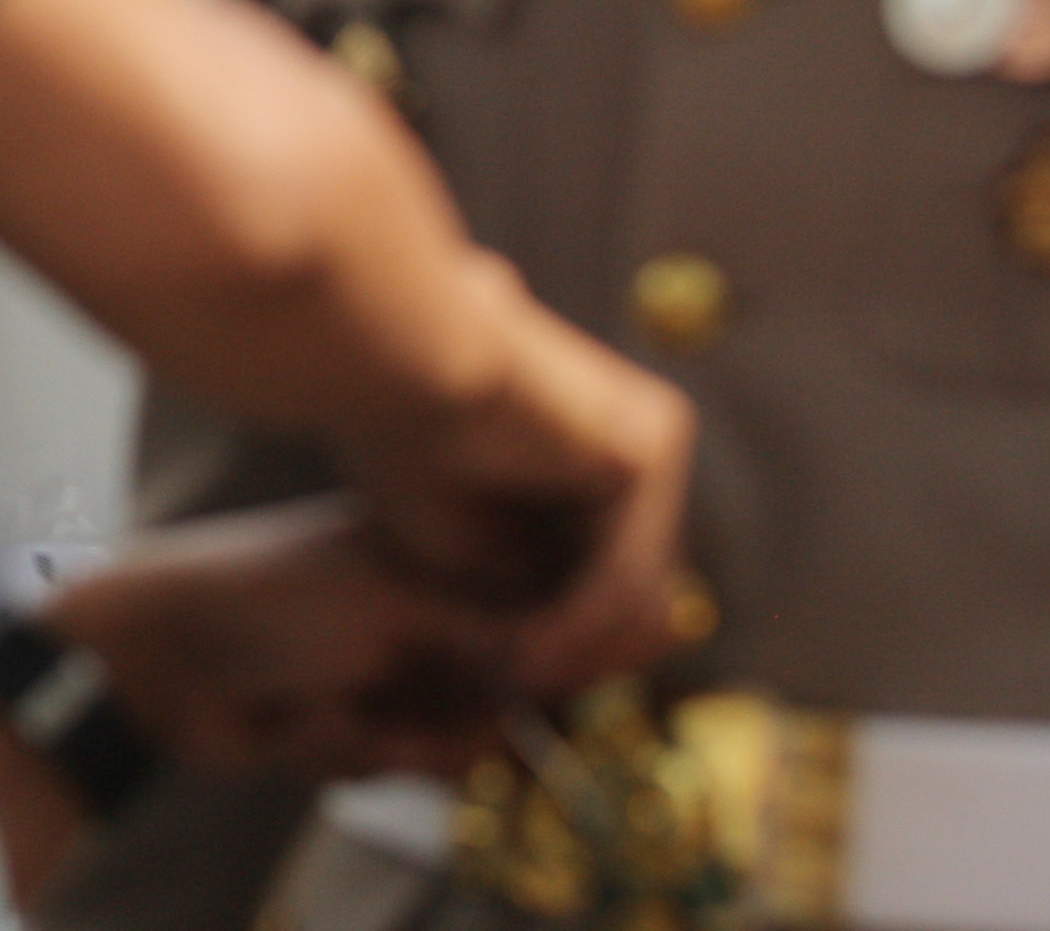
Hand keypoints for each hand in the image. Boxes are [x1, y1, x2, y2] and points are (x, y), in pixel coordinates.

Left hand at [43, 500, 520, 779]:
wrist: (161, 651)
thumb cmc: (272, 598)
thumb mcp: (392, 602)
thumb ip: (491, 629)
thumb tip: (573, 653)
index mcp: (441, 569)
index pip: (533, 629)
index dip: (536, 674)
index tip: (514, 692)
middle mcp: (424, 624)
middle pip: (499, 708)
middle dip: (449, 727)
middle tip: (398, 716)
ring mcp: (384, 681)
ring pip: (443, 753)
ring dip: (383, 744)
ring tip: (327, 710)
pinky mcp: (345, 732)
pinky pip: (380, 772)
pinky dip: (338, 755)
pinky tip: (295, 722)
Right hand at [340, 259, 694, 693]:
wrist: (395, 359)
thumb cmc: (399, 442)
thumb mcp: (467, 549)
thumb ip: (523, 600)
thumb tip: (559, 667)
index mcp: (580, 459)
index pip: (597, 575)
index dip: (561, 641)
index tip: (508, 685)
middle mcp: (623, 446)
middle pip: (630, 585)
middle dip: (578, 650)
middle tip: (520, 691)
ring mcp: (646, 440)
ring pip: (637, 581)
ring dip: (578, 644)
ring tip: (515, 675)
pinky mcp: (654, 443)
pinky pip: (630, 557)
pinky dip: (583, 616)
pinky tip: (528, 648)